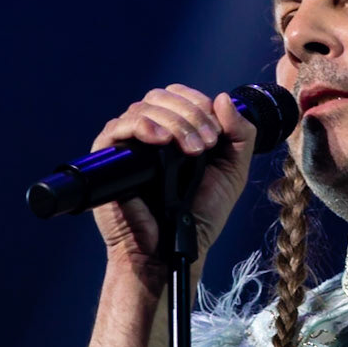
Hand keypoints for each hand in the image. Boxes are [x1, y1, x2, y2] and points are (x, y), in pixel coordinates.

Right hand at [91, 86, 256, 271]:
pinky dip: (142, 125)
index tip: (215, 132)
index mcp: (175, 131)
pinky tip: (159, 139)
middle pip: (162, 97)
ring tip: (191, 151)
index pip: (180, 96)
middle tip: (205, 144)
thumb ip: (240, 135)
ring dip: (174, 122)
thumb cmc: (199, 217)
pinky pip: (118, 126)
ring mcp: (128, 143)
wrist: (172, 250)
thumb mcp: (233, 172)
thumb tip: (223, 97)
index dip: (199, 103)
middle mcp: (150, 132)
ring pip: (144, 107)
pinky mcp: (107, 157)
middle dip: (190, 114)